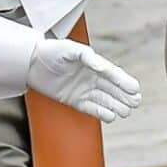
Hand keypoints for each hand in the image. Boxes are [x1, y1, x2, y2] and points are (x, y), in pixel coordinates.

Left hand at [26, 35, 142, 119]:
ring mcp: (84, 89)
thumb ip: (87, 57)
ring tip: (127, 111)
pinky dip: (101, 112)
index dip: (124, 81)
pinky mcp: (75, 100)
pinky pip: (91, 108)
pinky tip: (112, 116)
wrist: (30, 63)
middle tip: (136, 102)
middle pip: (113, 88)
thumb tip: (102, 67)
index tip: (135, 89)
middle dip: (125, 95)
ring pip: (105, 100)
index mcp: (93, 63)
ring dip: (116, 105)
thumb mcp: (70, 49)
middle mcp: (91, 77)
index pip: (112, 74)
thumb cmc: (51, 51)